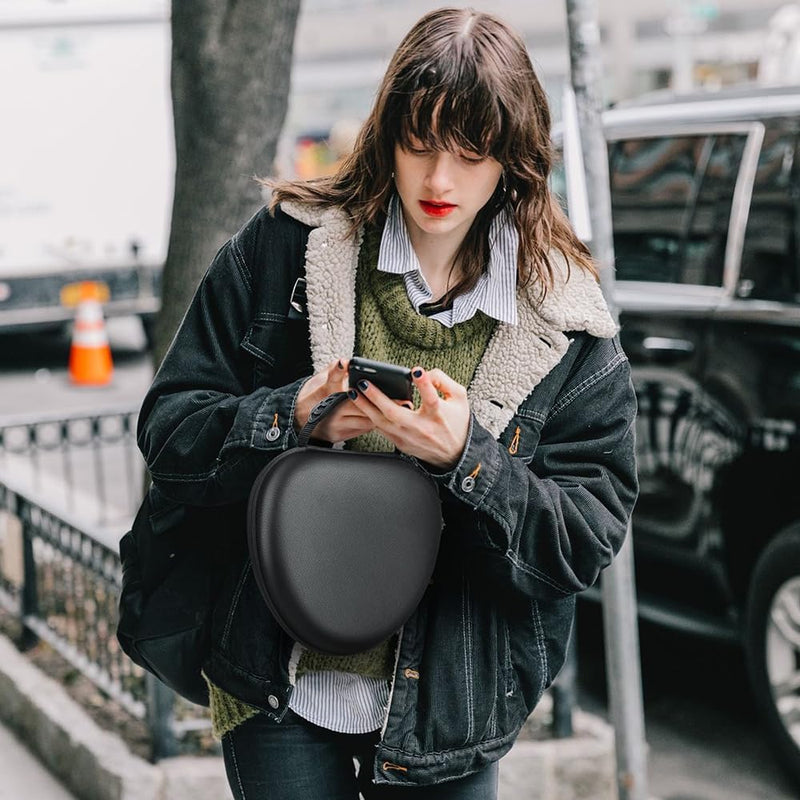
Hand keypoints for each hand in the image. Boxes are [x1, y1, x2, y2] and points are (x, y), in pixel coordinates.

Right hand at [294, 359, 373, 442]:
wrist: (299, 419)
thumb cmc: (315, 396)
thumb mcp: (321, 379)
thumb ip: (335, 370)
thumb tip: (346, 361)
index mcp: (325, 390)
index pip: (333, 376)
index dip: (339, 369)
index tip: (344, 362)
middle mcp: (330, 408)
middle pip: (359, 403)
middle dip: (373, 398)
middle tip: (386, 393)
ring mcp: (334, 423)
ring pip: (365, 419)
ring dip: (375, 412)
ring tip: (381, 405)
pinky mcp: (338, 435)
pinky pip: (362, 429)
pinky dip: (370, 422)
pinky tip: (372, 415)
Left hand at [349, 367, 469, 469]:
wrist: (454, 454)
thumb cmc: (456, 423)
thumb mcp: (459, 398)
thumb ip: (444, 381)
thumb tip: (425, 372)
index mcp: (438, 415)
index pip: (431, 398)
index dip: (424, 384)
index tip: (416, 371)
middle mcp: (421, 427)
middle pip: (396, 413)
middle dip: (377, 397)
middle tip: (363, 383)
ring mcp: (408, 437)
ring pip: (382, 423)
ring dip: (365, 407)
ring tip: (353, 392)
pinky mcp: (400, 443)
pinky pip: (381, 429)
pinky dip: (369, 416)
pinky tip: (360, 405)